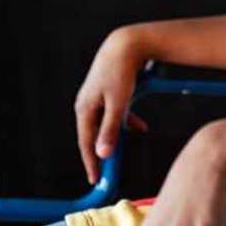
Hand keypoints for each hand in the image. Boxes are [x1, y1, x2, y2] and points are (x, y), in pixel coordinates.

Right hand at [75, 28, 149, 183]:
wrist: (126, 44)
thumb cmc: (121, 72)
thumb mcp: (118, 104)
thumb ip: (111, 130)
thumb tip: (102, 154)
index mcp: (84, 108)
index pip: (85, 142)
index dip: (91, 163)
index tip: (95, 181)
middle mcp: (87, 104)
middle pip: (93, 135)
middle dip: (102, 153)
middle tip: (107, 173)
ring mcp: (97, 97)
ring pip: (105, 125)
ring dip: (116, 137)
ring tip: (123, 152)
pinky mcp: (108, 91)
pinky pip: (115, 113)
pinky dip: (126, 122)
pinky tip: (141, 127)